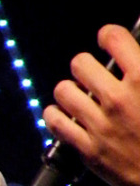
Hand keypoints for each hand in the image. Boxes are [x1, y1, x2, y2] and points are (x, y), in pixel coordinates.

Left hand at [43, 24, 139, 185]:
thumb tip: (134, 59)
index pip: (114, 38)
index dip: (108, 36)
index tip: (107, 40)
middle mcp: (118, 98)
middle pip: (80, 63)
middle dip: (86, 66)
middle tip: (92, 75)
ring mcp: (100, 124)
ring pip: (63, 90)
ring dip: (69, 90)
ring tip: (77, 95)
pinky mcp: (88, 149)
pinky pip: (55, 122)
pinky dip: (54, 115)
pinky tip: (63, 115)